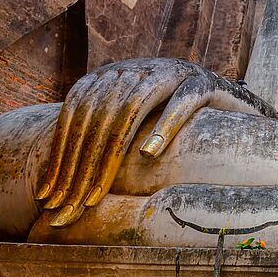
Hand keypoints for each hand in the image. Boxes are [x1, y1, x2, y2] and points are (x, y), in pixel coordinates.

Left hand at [35, 58, 276, 226]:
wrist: (228, 95)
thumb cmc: (175, 117)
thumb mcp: (133, 123)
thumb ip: (100, 134)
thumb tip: (56, 173)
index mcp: (113, 76)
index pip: (76, 115)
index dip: (60, 156)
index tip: (49, 198)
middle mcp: (138, 69)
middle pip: (99, 117)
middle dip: (80, 168)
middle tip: (70, 207)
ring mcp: (172, 73)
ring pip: (131, 111)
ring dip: (110, 156)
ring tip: (96, 193)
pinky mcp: (204, 84)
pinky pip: (181, 104)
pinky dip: (164, 127)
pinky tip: (149, 154)